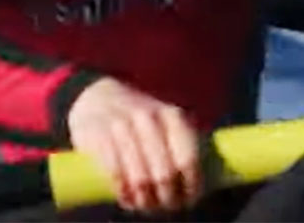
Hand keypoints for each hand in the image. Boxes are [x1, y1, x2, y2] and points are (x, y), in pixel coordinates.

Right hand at [65, 76, 204, 214]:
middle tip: (164, 206)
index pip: (188, 159)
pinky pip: (115, 174)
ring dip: (144, 200)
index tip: (188, 200)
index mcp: (172, 116)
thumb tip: (209, 184)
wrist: (94, 97)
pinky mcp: (97, 134)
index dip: (191, 186)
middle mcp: (147, 116)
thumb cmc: (138, 123)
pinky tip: (126, 198)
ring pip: (140, 178)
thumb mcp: (165, 124)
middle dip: (167, 198)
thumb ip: (183, 148)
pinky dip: (123, 192)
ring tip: (144, 204)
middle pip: (165, 173)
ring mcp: (120, 124)